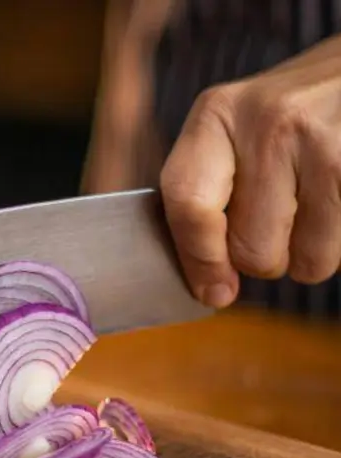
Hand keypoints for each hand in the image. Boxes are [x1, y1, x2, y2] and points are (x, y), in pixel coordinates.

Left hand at [160, 37, 340, 306]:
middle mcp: (269, 123)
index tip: (213, 292)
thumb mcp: (239, 126)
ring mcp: (327, 142)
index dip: (199, 260)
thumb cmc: (298, 110)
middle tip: (279, 221)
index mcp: (218, 114)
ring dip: (309, 255)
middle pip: (249, 248)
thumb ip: (208, 193)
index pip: (188, 203)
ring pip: (305, 260)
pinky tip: (338, 202)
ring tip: (316, 207)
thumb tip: (209, 287)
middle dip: (264, 256)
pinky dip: (340, 244)